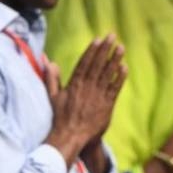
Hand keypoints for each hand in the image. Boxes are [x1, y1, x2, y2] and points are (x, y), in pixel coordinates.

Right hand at [44, 34, 127, 166]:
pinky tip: (124, 67)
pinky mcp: (107, 105)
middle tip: (112, 36)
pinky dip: (119, 78)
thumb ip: (52, 78)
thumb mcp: (54, 96)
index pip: (84, 63)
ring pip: (107, 75)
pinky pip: (114, 89)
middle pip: (97, 65)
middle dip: (105, 50)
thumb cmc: (61, 117)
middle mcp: (87, 88)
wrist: (71, 136)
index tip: (98, 39)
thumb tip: (48, 62)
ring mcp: (98, 96)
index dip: (92, 51)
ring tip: (121, 47)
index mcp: (74, 84)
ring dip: (114, 60)